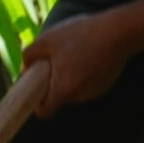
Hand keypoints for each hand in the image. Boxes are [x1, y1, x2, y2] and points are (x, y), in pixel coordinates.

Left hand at [22, 10, 137, 113]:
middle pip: (59, 96)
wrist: (119, 31)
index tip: (37, 87)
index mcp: (64, 90)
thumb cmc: (81, 35)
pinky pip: (87, 82)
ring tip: (75, 51)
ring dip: (70, 74)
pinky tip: (89, 52)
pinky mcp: (105, 83)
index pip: (44, 111)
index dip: (37, 102)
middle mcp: (80, 96)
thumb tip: (24, 66)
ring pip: (74, 88)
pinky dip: (84, 71)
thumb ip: (30, 55)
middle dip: (55, 81)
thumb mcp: (48, 40)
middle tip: (56, 59)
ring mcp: (95, 91)